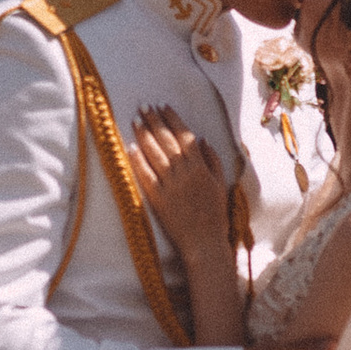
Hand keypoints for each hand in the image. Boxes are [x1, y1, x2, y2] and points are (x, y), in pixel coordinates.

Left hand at [131, 107, 231, 261]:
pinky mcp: (158, 199)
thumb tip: (201, 139)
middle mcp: (185, 173)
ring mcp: (170, 185)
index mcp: (200, 167)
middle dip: (155, 121)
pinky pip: (146, 176)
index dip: (173, 119)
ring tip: (135, 120)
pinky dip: (138, 161)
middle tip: (144, 106)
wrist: (205, 243)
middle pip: (167, 141)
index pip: (184, 136)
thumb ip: (213, 160)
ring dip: (144, 135)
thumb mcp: (221, 185)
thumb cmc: (215, 215)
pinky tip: (130, 147)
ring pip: (155, 154)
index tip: (163, 106)